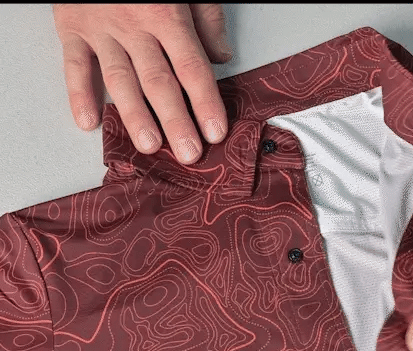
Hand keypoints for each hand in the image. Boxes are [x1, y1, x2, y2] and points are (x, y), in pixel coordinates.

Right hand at [52, 3, 231, 164]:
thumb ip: (207, 19)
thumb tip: (221, 58)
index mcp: (166, 14)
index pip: (192, 68)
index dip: (206, 103)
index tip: (215, 132)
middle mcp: (134, 25)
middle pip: (158, 81)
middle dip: (176, 121)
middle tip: (189, 153)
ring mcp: (101, 27)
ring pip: (120, 79)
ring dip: (135, 116)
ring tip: (150, 145)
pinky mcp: (72, 25)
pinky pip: (73, 63)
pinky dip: (78, 94)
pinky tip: (88, 121)